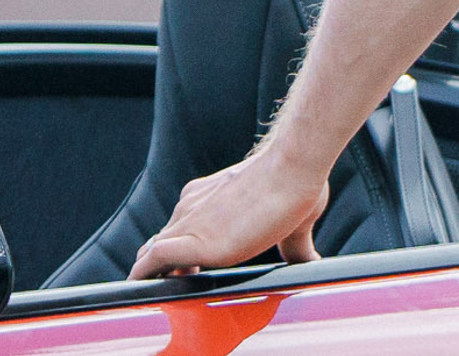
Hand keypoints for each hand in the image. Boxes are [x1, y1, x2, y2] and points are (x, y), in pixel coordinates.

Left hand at [129, 147, 330, 278]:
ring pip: (151, 253)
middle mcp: (192, 207)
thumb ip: (295, 244)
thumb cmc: (298, 181)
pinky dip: (148, 278)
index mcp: (208, 196)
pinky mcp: (193, 243)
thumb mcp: (294, 218)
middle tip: (184, 282)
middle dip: (166, 267)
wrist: (294, 168)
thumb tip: (311, 261)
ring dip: (157, 274)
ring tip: (169, 290)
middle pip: (160, 241)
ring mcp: (189, 223)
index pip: (180, 227)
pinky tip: (154, 291)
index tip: (193, 269)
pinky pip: (152, 263)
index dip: (181, 252)